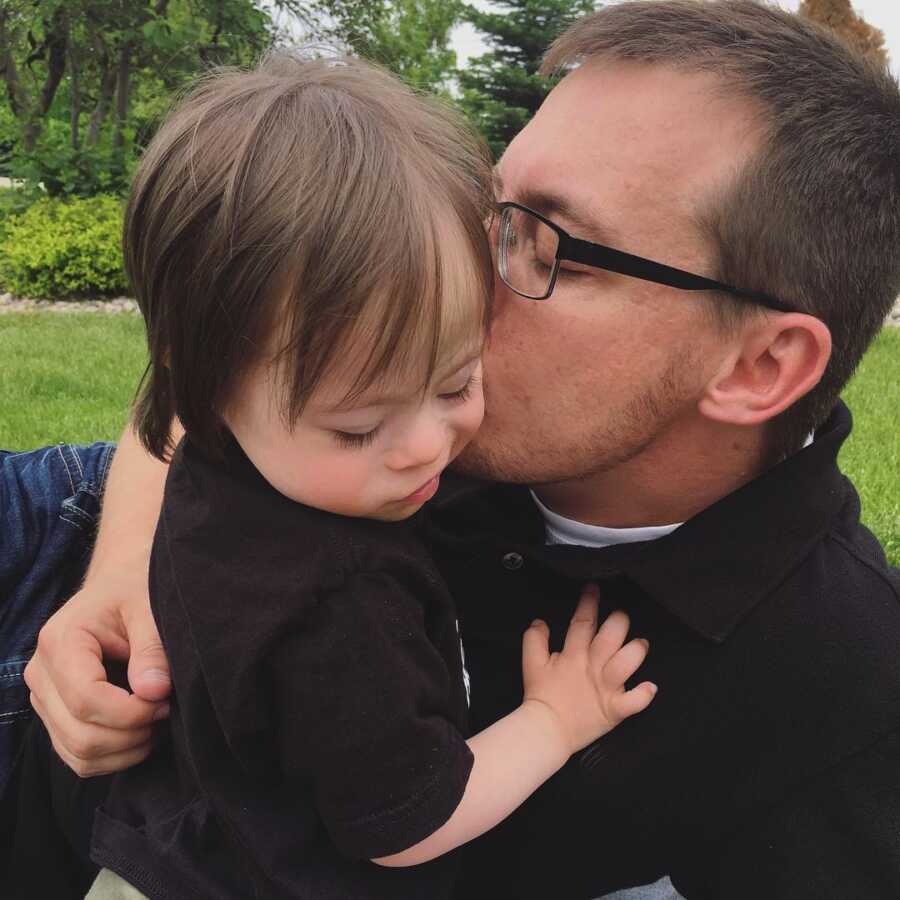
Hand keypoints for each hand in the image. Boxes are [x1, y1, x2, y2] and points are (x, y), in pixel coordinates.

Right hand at [24, 572, 170, 776]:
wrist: (118, 586)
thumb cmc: (134, 591)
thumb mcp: (149, 607)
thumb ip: (152, 648)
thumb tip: (154, 691)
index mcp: (60, 641)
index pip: (87, 699)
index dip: (131, 712)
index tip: (165, 701)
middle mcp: (41, 673)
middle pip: (80, 734)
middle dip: (132, 733)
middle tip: (167, 711)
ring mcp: (43, 698)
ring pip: (78, 753)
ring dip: (125, 749)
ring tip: (157, 721)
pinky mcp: (55, 715)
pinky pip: (78, 756)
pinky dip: (114, 756)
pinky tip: (141, 732)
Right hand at [521, 584, 655, 755]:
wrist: (545, 731)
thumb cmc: (541, 697)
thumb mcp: (531, 664)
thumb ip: (534, 639)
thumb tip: (540, 621)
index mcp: (573, 656)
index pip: (583, 622)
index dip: (589, 603)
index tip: (594, 588)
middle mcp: (592, 668)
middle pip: (610, 637)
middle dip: (619, 622)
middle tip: (622, 616)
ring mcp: (605, 689)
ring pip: (627, 664)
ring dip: (636, 652)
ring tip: (640, 644)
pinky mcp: (614, 709)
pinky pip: (634, 702)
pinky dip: (644, 694)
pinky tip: (650, 686)